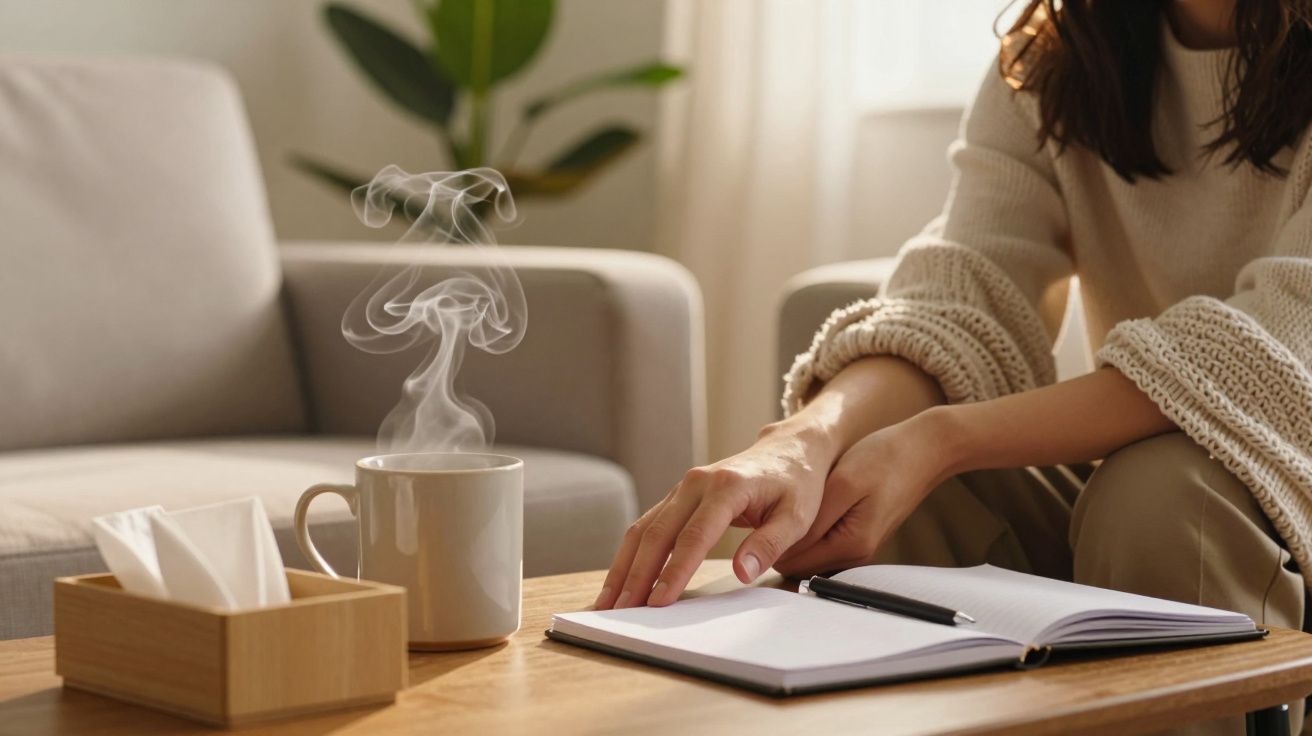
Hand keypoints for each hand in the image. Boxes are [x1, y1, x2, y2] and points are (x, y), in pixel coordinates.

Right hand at [593, 422, 836, 609]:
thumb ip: (769, 544)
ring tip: (608, 602)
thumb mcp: (796, 516)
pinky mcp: (677, 497)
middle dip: (636, 575)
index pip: (694, 536)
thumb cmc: (796, 484)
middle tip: (621, 611)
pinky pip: (647, 526)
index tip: (659, 601)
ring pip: (643, 529)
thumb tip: (742, 572)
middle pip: (657, 533)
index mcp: (726, 487)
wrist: (789, 450)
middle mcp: (696, 483)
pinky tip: (621, 579)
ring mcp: (682, 488)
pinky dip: (631, 555)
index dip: (674, 571)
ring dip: (624, 567)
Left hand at [773, 408, 958, 576]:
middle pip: (798, 563)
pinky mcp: (858, 537)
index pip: (792, 562)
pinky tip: (798, 508)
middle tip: (757, 512)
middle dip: (776, 542)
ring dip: (790, 537)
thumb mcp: (842, 483)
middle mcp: (855, 555)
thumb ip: (814, 519)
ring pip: (808, 555)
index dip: (766, 544)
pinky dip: (806, 531)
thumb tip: (783, 546)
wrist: (922, 451)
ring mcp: (858, 548)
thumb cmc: (884, 459)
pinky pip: (822, 543)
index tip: (748, 520)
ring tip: (774, 508)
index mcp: (851, 545)